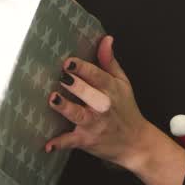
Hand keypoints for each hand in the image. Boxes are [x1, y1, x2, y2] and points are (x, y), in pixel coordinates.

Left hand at [44, 35, 154, 168]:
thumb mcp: (122, 83)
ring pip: (78, 114)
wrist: (136, 143)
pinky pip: (71, 141)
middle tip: (61, 76)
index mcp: (110, 89)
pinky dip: (60, 144)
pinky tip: (48, 145)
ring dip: (65, 107)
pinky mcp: (86, 140)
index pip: (96, 75)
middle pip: (87, 92)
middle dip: (74, 84)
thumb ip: (109, 62)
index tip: (69, 62)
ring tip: (53, 99)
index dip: (82, 68)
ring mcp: (93, 124)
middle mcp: (102, 105)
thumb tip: (106, 39)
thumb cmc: (126, 109)